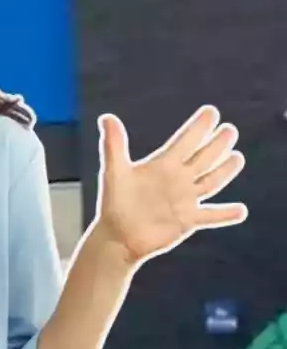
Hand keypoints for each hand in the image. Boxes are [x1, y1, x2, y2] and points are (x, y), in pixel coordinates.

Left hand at [93, 105, 247, 267]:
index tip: (212, 111)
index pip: (186, 141)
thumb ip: (113, 145)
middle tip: (230, 130)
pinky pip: (211, 216)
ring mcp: (184, 200)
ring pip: (210, 181)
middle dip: (217, 144)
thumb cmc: (114, 203)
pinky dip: (226, 214)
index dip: (199, 127)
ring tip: (237, 157)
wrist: (116, 237)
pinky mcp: (187, 220)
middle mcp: (176, 180)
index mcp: (162, 165)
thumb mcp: (115, 171)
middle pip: (203, 158)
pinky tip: (241, 211)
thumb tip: (106, 117)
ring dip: (225, 171)